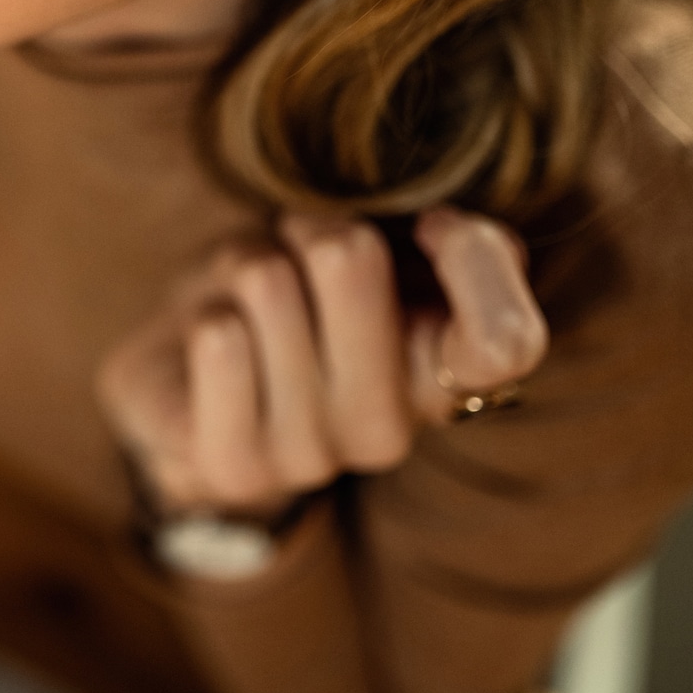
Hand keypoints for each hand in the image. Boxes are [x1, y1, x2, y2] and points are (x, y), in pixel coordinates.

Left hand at [96, 207, 546, 518]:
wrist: (187, 379)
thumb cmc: (293, 297)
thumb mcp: (375, 249)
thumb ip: (446, 240)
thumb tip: (448, 229)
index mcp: (443, 378)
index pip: (506, 341)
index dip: (470, 258)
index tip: (430, 225)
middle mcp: (388, 431)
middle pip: (349, 257)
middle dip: (307, 227)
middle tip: (293, 257)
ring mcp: (311, 457)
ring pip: (267, 280)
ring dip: (243, 263)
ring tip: (243, 302)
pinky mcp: (233, 467)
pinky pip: (218, 337)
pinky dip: (203, 308)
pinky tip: (211, 342)